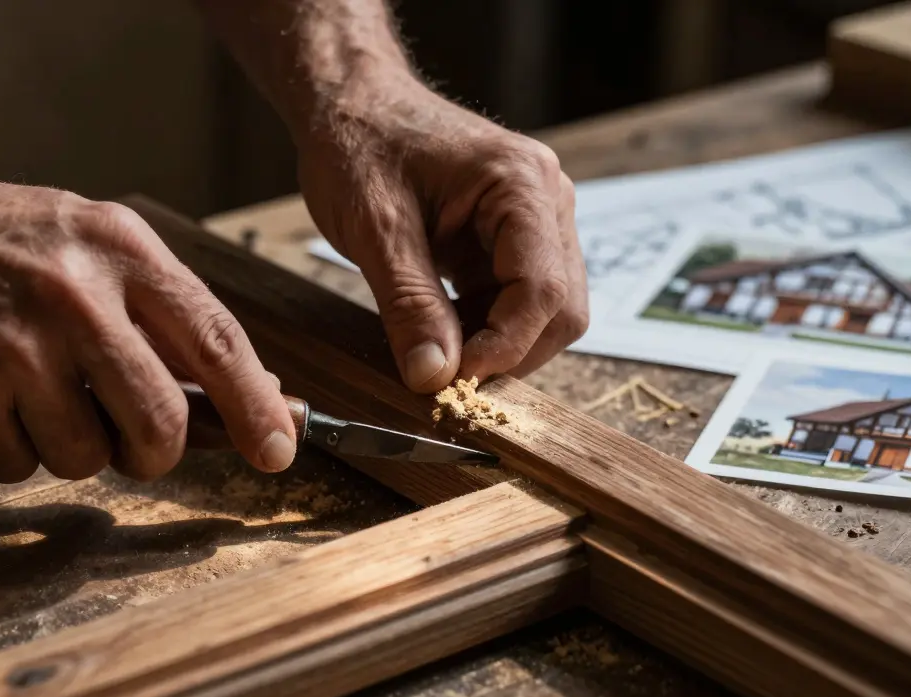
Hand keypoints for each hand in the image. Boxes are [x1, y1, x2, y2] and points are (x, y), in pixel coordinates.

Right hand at [0, 165, 296, 482]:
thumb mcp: (86, 238)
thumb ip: (159, 307)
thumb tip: (244, 389)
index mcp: (120, 249)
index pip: (217, 341)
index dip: (257, 406)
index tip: (280, 448)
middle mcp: (76, 296)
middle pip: (160, 424)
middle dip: (153, 451)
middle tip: (131, 439)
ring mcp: (16, 348)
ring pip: (87, 458)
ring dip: (69, 446)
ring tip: (34, 391)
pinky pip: (16, 468)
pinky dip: (8, 449)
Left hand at [296, 73, 587, 391]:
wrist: (350, 103)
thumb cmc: (359, 144)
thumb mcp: (374, 228)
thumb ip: (409, 304)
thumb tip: (434, 378)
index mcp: (521, 184)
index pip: (543, 290)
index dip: (503, 346)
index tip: (453, 379)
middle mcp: (545, 199)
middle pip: (560, 308)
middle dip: (508, 351)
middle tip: (444, 375)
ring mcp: (535, 219)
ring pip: (545, 311)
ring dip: (496, 343)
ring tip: (435, 347)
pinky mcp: (512, 238)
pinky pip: (516, 300)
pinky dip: (484, 327)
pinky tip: (440, 329)